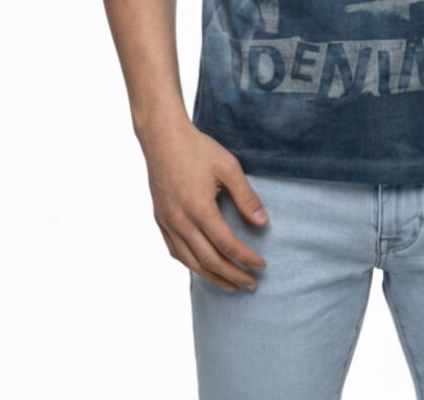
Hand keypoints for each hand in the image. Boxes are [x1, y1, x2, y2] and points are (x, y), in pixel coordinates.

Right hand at [137, 114, 268, 294]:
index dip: (246, 258)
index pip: (227, 244)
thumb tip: (263, 222)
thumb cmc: (197, 149)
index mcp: (199, 209)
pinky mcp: (160, 220)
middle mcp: (180, 221)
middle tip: (251, 284)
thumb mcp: (228, 167)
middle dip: (232, 275)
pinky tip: (203, 268)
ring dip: (212, 277)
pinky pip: (175, 251)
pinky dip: (191, 264)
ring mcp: (167, 223)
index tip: (262, 265)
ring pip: (190, 262)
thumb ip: (246, 197)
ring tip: (230, 285)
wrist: (162, 137)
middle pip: (209, 260)